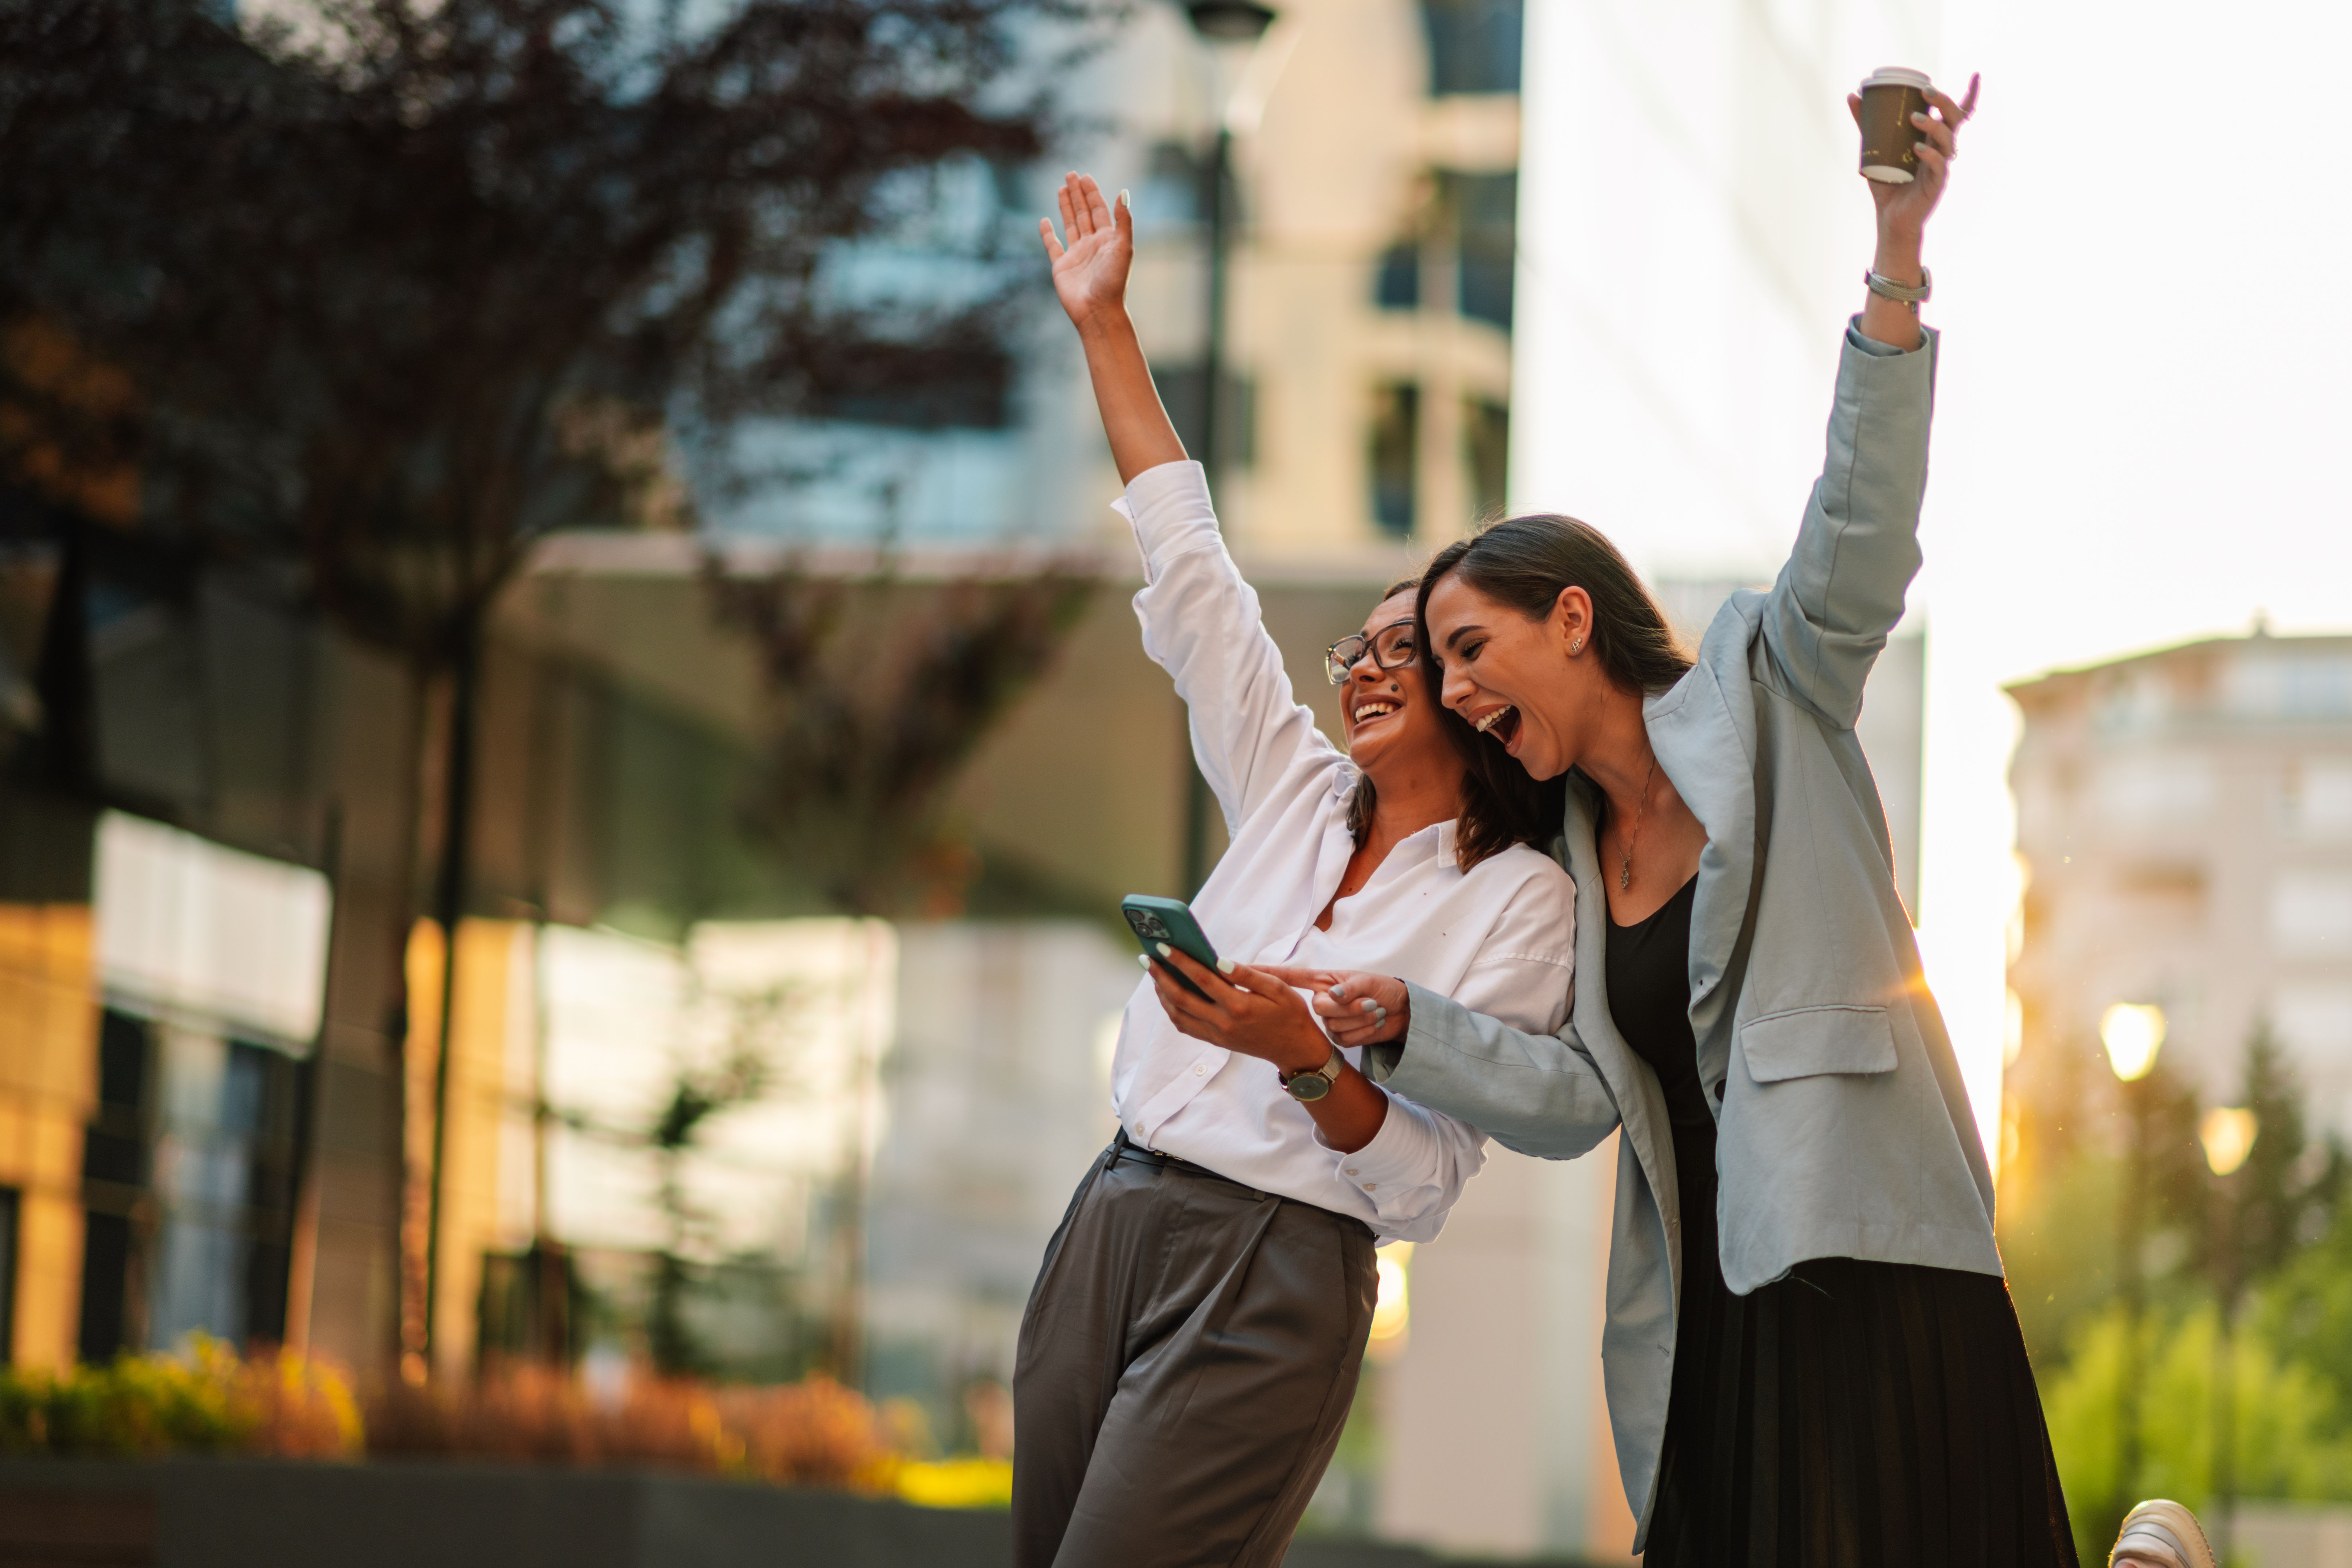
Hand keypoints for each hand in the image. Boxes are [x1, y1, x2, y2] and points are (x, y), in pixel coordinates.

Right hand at [1039, 172, 1131, 330]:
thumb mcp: (1123, 248)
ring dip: (1065, 206)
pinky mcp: (1061, 267)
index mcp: (1108, 240)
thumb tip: (1123, 192)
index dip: (1092, 193)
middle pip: (1083, 213)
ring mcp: (1076, 255)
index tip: (1085, 177)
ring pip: (1069, 224)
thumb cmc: (1113, 281)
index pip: (1099, 210)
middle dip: (1078, 194)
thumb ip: (1123, 220)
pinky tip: (1044, 221)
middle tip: (1071, 174)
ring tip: (1061, 188)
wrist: (1098, 310)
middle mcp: (1092, 245)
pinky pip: (1053, 246)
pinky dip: (1047, 234)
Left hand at [1144, 947, 1330, 1071]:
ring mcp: (1217, 1035)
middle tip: (1146, 959)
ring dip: (1162, 994)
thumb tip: (1218, 960)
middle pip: (1181, 998)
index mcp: (1239, 1006)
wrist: (1296, 1050)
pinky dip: (1172, 1010)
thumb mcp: (1278, 988)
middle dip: (1160, 977)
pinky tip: (1169, 995)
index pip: (1202, 979)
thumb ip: (1247, 974)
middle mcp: (1223, 1023)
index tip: (1162, 947)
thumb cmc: (1290, 1014)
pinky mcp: (1216, 1042)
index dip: (1180, 961)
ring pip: (1178, 1015)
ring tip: (1155, 974)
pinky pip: (1186, 1027)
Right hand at [1257, 967, 1407, 1047]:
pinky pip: (1345, 1040)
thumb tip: (1333, 995)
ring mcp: (1328, 1022)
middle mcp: (1321, 1000)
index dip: (1264, 974)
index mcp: (1322, 981)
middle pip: (1320, 1007)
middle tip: (1372, 1003)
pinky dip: (1365, 1032)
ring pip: (1335, 1026)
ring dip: (1362, 1020)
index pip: (1288, 977)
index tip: (1240, 969)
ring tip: (1377, 1011)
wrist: (1401, 1013)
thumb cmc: (1382, 989)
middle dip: (1349, 1008)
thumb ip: (1350, 987)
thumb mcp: (1368, 982)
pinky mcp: (1339, 1039)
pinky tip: (1375, 1023)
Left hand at [1847, 74, 1978, 251]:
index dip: (1969, 95)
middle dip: (1943, 102)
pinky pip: (1939, 165)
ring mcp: (1941, 165)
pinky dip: (1929, 154)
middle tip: (1926, 92)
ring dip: (1933, 125)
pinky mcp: (1936, 183)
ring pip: (1948, 139)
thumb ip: (1867, 123)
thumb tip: (1852, 95)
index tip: (1976, 75)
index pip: (1957, 113)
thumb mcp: (1874, 148)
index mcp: (1933, 137)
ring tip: (1914, 118)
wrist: (1890, 217)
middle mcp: (1941, 148)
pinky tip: (1917, 148)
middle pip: (1954, 119)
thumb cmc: (1887, 181)